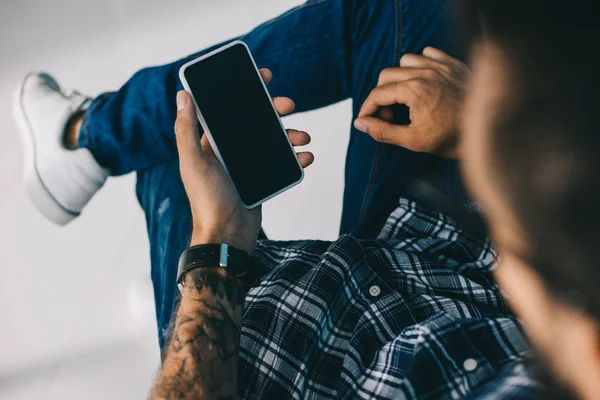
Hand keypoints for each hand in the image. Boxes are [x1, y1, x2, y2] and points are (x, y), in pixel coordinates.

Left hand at [174, 69, 313, 253]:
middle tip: (288, 104)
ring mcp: (247, 165)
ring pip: (273, 141)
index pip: (228, 109)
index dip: (245, 91)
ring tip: (304, 137)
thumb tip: (183, 95)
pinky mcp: (262, 180)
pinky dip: (296, 158)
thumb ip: (186, 130)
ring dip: (291, 134)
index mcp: (211, 142)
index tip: (262, 77)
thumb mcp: (193, 162)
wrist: (227, 236)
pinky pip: (282, 163)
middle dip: (274, 110)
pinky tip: (306, 156)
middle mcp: (229, 151)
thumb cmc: (207, 201)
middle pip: (256, 121)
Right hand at [354, 47, 469, 158]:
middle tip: (389, 116)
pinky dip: (421, 65)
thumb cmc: (451, 138)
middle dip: (381, 96)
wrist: (488, 131)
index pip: (377, 94)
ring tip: (405, 98)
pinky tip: (424, 82)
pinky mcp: (453, 64)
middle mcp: (425, 73)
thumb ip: (382, 132)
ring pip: (405, 61)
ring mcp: (441, 66)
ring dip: (399, 78)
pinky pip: (429, 53)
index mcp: (413, 91)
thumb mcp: (413, 140)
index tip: (366, 120)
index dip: (367, 109)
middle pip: (387, 75)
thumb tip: (360, 123)